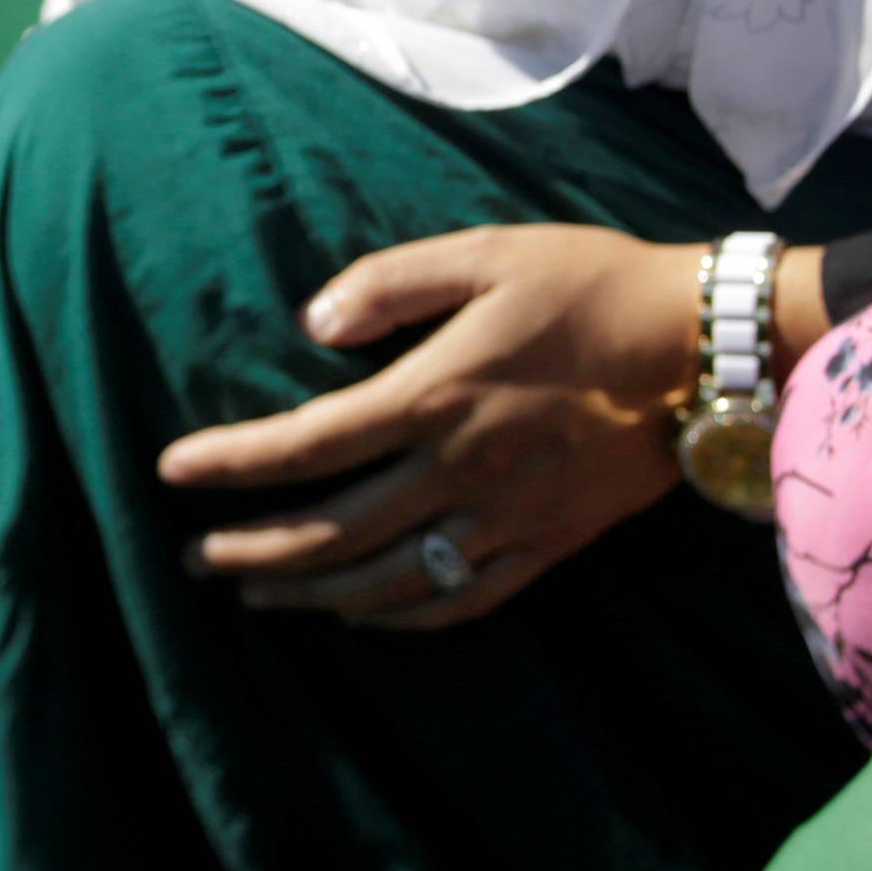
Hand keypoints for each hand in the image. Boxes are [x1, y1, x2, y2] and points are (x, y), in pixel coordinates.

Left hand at [158, 225, 701, 629]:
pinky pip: (455, 603)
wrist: (698, 348)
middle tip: (195, 554)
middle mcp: (460, 470)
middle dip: (251, 547)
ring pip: (382, 581)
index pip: (308, 444)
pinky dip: (394, 618)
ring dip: (306, 593)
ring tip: (254, 592)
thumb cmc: (588, 284)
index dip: (232, 462)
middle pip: (330, 531)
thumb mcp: (486, 252)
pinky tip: (359, 614)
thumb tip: (311, 321)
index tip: (173, 469)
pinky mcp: (544, 546)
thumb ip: (392, 283)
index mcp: (437, 394)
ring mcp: (503, 519)